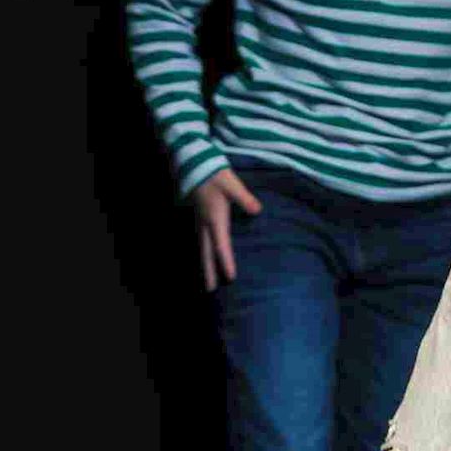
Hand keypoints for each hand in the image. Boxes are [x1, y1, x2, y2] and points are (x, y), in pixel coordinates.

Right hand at [191, 170, 262, 291]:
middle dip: (208, 271)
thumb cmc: (214, 172)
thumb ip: (244, 198)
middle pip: (206, 251)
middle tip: (210, 290)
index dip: (226, 261)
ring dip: (204, 263)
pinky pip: (199, 238)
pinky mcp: (195, 214)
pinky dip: (201, 250)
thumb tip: (258, 211)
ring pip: (201, 246)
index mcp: (214, 217)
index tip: (231, 278)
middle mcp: (204, 222)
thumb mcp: (231, 183)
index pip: (221, 245)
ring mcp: (197, 219)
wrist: (192, 160)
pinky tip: (204, 255)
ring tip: (206, 279)